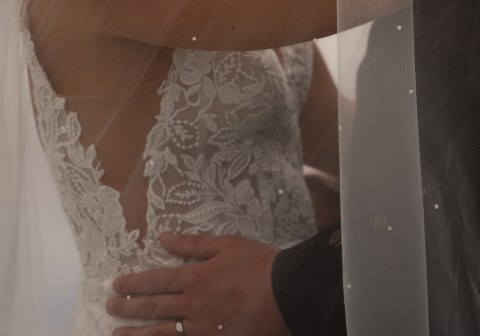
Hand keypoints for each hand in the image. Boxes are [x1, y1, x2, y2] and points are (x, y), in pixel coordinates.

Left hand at [106, 232, 287, 335]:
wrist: (285, 293)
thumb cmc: (258, 264)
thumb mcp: (227, 245)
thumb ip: (193, 245)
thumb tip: (163, 239)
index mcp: (196, 277)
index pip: (157, 281)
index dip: (134, 283)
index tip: (116, 284)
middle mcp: (194, 305)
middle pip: (154, 307)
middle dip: (129, 308)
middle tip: (109, 307)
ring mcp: (203, 328)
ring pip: (163, 332)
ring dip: (138, 334)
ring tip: (117, 335)